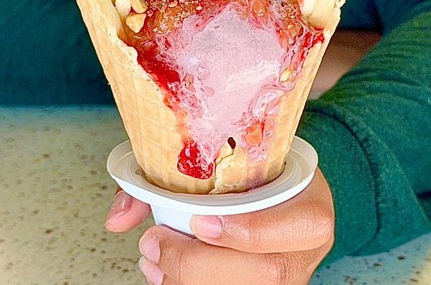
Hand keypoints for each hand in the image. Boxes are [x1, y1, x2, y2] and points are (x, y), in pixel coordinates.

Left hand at [105, 169, 334, 284]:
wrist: (278, 191)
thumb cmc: (251, 173)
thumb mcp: (224, 158)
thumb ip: (164, 179)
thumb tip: (119, 220)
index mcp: (311, 207)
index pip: (301, 227)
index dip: (249, 231)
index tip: (201, 222)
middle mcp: (305, 250)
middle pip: (266, 273)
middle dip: (200, 264)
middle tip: (156, 245)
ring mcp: (288, 278)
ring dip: (190, 282)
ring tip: (154, 261)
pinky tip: (166, 276)